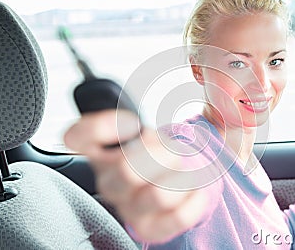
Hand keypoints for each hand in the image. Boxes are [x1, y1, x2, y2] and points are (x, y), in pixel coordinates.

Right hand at [64, 109, 208, 242]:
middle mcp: (109, 179)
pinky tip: (199, 188)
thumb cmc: (172, 146)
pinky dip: (195, 201)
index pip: (78, 137)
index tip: (133, 121)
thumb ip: (176, 97)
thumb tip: (216, 68)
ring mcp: (128, 205)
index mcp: (105, 150)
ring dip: (184, 177)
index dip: (101, 126)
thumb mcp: (168, 116)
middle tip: (179, 148)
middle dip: (165, 153)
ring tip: (192, 169)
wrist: (187, 178)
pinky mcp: (149, 226)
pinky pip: (174, 218)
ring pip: (156, 195)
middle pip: (127, 169)